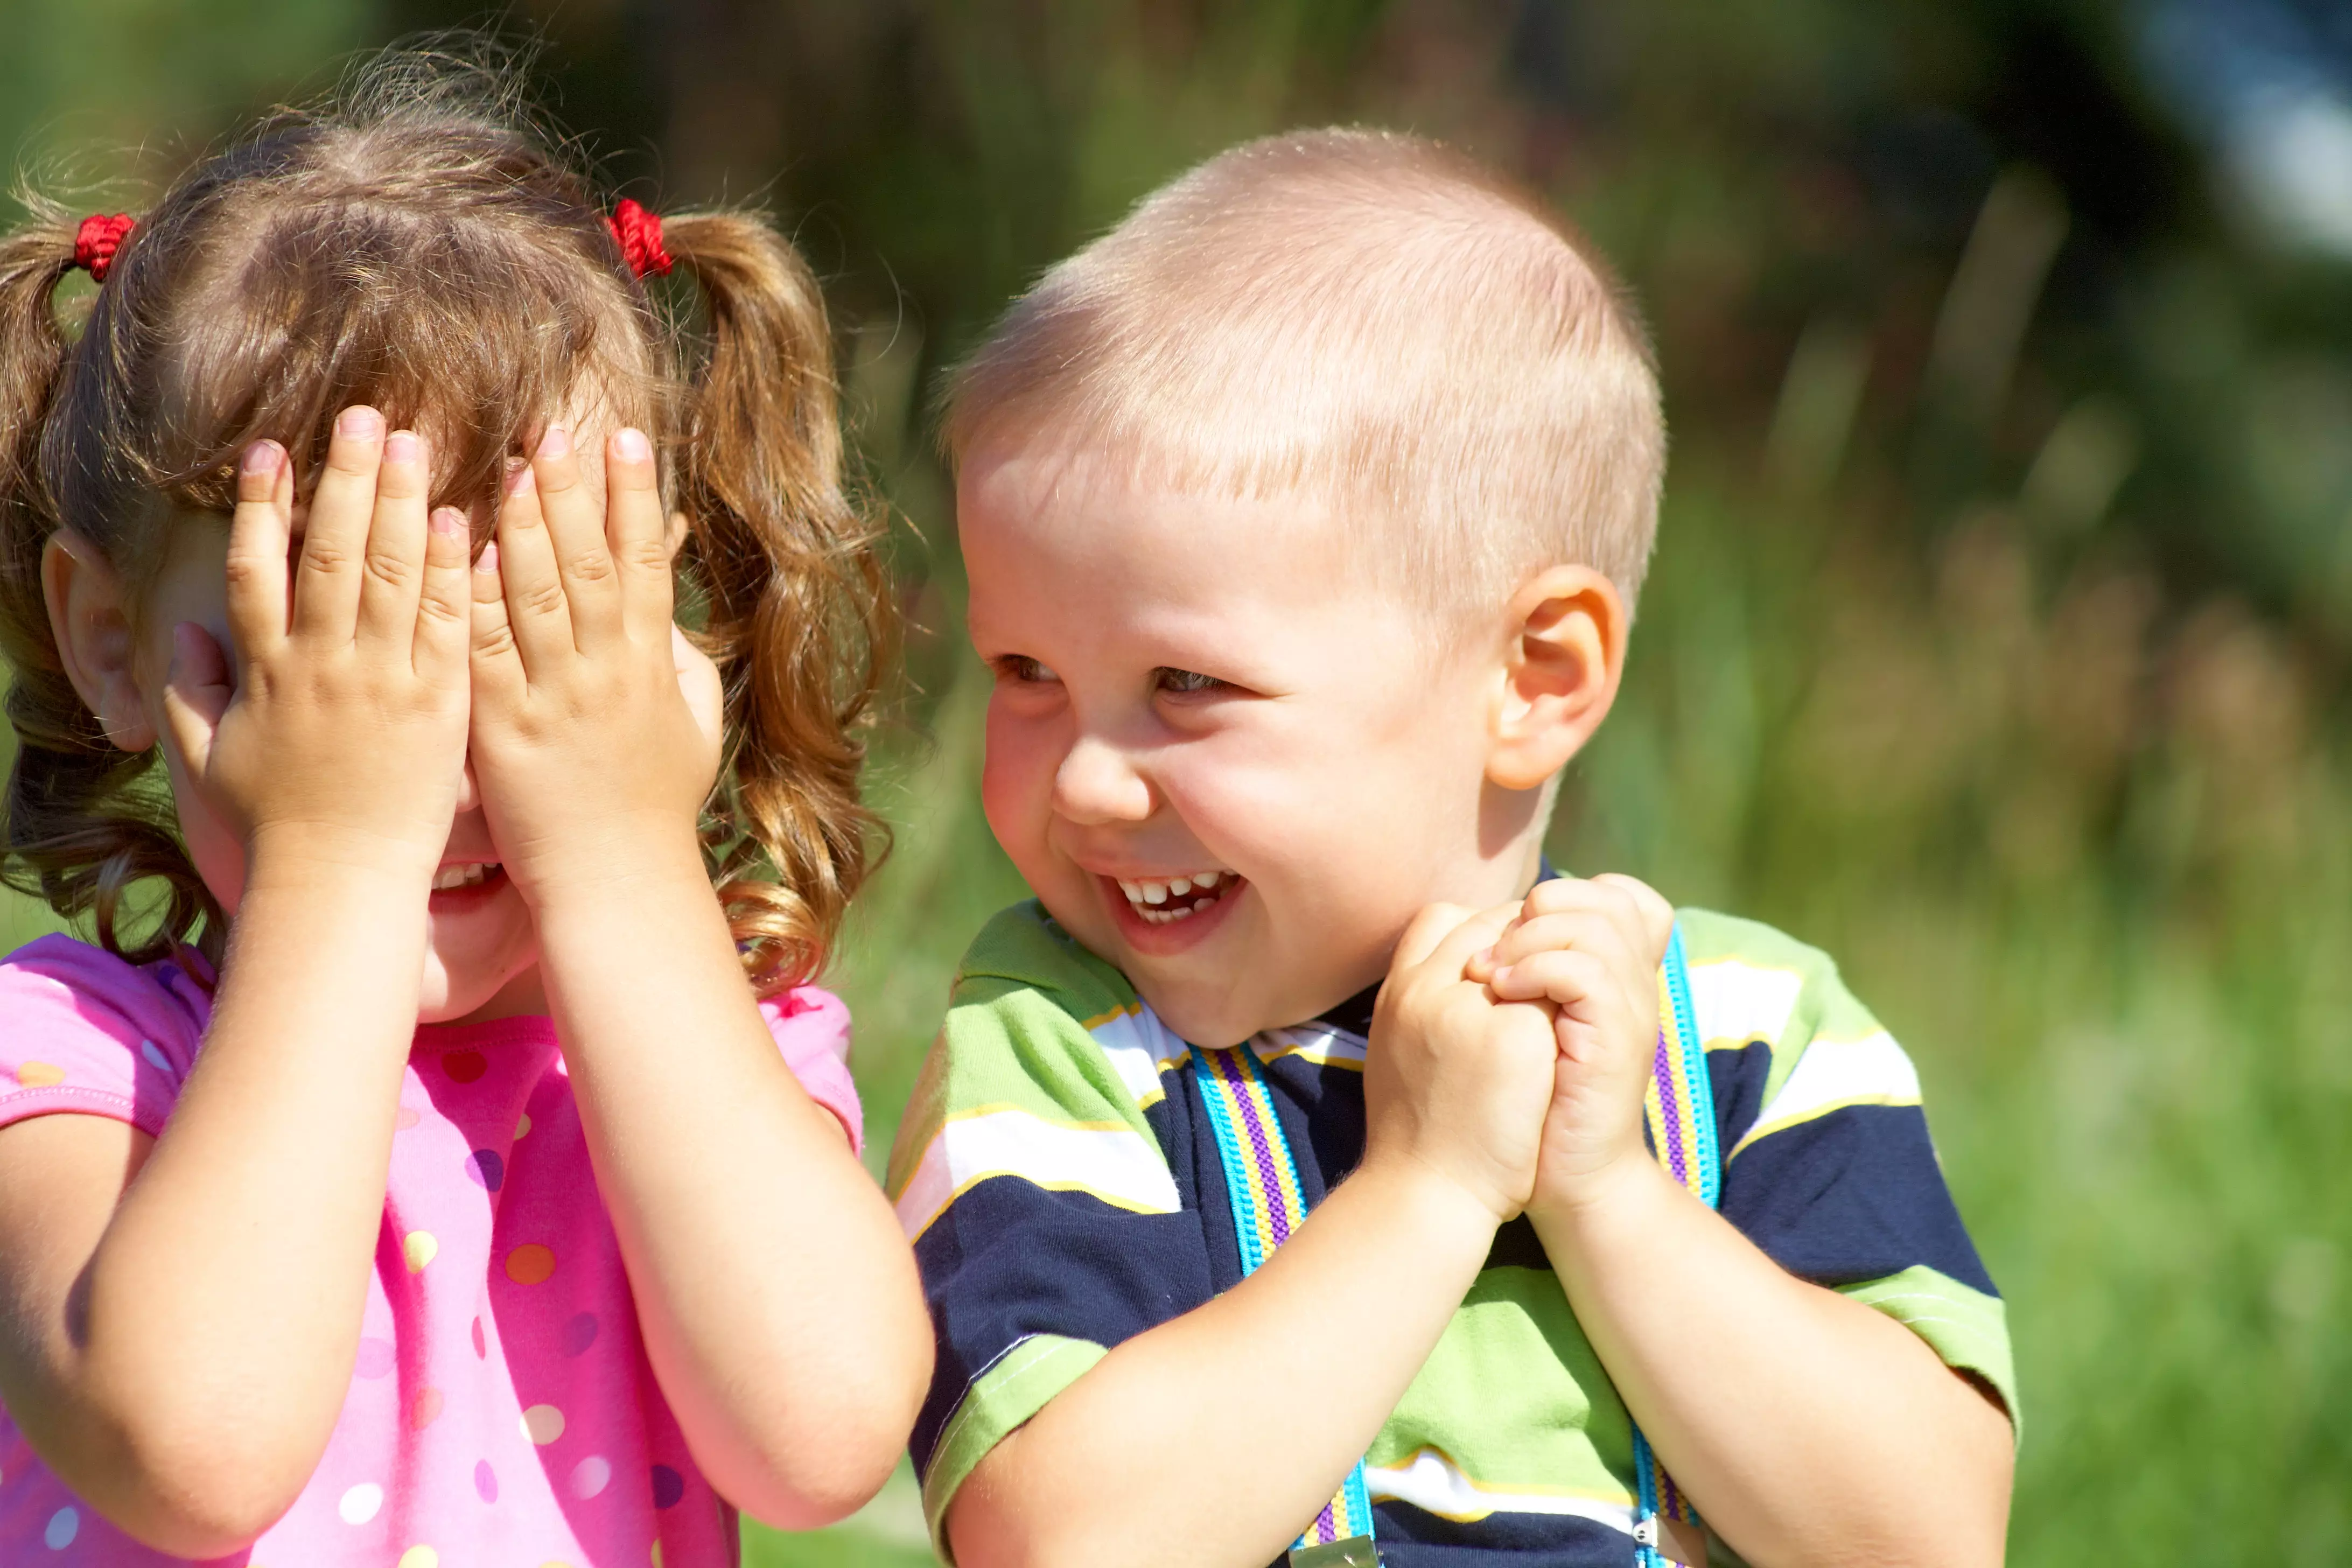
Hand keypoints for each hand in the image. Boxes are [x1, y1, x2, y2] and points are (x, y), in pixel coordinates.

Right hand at [162, 410, 473, 879]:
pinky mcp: (438, 704)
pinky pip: (446, 624)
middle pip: (332, 552)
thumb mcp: (214, 758)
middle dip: (347, 478)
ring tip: (414, 441)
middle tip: (365, 416)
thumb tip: (180, 635)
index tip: (269, 449)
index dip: (261, 506)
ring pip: (391, 574)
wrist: (340, 881)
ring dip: (403, 502)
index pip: (258, 569)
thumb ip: (191, 692)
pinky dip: (451, 570)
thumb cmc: (277, 826)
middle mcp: (323, 665)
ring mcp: (382, 681)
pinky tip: (462, 519)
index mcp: (268, 671)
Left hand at [466, 425, 718, 907]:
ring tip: (505, 464)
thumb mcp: (692, 726)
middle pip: (588, 563)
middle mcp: (605, 672)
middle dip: (571, 492)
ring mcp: (553, 697)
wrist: (615, 880)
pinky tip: (462, 548)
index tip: (624, 438)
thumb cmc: (654, 806)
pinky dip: (475, 596)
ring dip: (521, 525)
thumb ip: (679, 661)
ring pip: (536, 594)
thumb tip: (662, 604)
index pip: (643, 562)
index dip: (634, 497)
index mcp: (650, 665)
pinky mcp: (503, 727)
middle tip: (551, 428)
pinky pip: (485, 649)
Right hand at [1360, 901, 1562, 1225]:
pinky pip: (1554, 993)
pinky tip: (1571, 1041)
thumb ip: (1424, 1006)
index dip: (1486, 931)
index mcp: (1399, 990)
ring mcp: (1470, 1008)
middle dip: (1528, 941)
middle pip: (1492, 924)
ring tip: (1562, 1011)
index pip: (1443, 918)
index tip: (1510, 962)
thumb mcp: (1401, 1052)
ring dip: (1548, 973)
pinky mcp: (1515, 1036)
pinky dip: (1566, 1010)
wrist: (1426, 1194)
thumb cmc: (1418, 1133)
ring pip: (1529, 950)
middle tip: (1551, 979)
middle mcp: (1427, 987)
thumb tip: (1467, 972)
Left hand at [1469, 874, 1674, 1217]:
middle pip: (1607, 898)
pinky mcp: (1619, 1040)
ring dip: (1530, 938)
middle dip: (1541, 910)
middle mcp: (1635, 986)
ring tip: (1490, 973)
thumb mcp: (1532, 1027)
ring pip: (1595, 927)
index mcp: (1619, 976)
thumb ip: (1530, 975)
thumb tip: (1488, 926)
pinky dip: (1536, 970)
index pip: (1617, 894)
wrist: (1568, 1180)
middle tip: (1492, 952)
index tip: (1510, 934)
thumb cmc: (1537, 1107)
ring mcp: (1632, 1011)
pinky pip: (1586, 972)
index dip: (1563, 896)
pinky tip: (1501, 991)